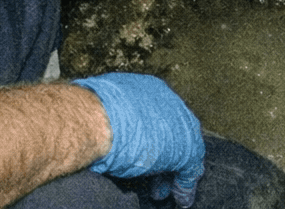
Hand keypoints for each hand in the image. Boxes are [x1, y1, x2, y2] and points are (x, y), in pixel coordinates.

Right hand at [72, 73, 204, 206]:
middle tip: (155, 176)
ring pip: (182, 149)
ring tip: (161, 191)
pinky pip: (190, 166)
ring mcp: (180, 122)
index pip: (156, 114)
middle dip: (164, 156)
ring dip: (174, 172)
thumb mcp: (102, 114)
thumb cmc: (94, 116)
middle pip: (171, 132)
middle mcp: (167, 99)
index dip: (151, 137)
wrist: (100, 123)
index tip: (146, 153)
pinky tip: (179, 196)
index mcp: (147, 87)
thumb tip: (105, 132)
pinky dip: (185, 184)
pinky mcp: (188, 146)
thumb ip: (111, 120)